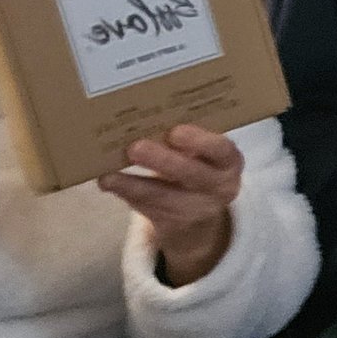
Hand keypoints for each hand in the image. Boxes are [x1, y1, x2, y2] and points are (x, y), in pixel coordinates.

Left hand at [101, 125, 241, 286]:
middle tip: (136, 147)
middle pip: (193, 175)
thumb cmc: (197, 164)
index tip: (175, 131)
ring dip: (135, 184)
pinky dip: (126, 194)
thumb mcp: (203, 152)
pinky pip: (147, 209)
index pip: (222, 150)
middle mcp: (218, 187)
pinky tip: (108, 183)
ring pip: (164, 197)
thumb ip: (186, 138)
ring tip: (110, 174)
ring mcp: (196, 209)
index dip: (200, 142)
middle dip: (163, 161)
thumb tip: (146, 113)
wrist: (200, 212)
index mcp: (228, 162)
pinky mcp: (173, 225)